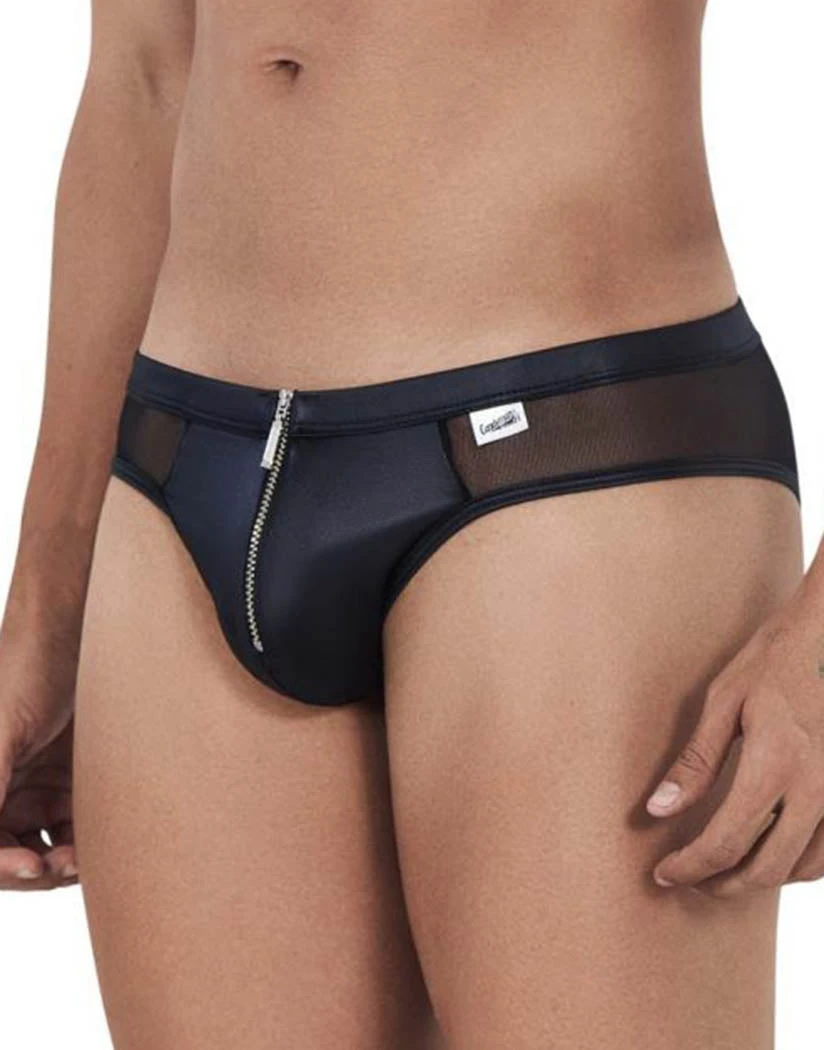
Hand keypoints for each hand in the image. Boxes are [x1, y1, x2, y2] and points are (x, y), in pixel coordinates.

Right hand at [0, 620, 77, 889]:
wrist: (79, 629)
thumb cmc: (28, 667)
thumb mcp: (3, 729)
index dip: (3, 866)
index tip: (33, 867)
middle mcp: (5, 789)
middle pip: (12, 855)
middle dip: (35, 869)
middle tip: (68, 864)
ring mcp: (40, 787)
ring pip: (47, 847)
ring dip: (63, 861)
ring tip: (86, 858)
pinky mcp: (75, 780)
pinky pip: (78, 826)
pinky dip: (86, 841)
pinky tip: (101, 842)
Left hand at [647, 581, 823, 896]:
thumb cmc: (777, 658)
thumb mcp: (725, 700)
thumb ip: (695, 762)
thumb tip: (658, 810)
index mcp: (775, 765)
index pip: (725, 842)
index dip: (690, 866)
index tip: (665, 872)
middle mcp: (816, 789)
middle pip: (765, 868)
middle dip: (721, 883)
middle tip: (690, 879)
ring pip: (803, 868)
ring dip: (761, 879)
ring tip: (724, 870)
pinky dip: (797, 863)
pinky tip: (771, 851)